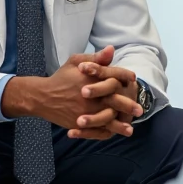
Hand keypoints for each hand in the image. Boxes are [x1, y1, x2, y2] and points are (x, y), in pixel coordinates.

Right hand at [1, 46, 137, 133]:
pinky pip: (94, 130)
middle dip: (127, 105)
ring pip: (106, 119)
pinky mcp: (78, 123)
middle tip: (139, 110)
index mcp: (90, 79)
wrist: (42, 96)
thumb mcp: (76, 62)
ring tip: (130, 129)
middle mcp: (89, 95)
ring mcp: (84, 111)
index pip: (112, 76)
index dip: (123, 75)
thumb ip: (95, 58)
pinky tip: (114, 134)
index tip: (133, 78)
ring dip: (119, 125)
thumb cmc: (62, 77)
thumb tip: (112, 49)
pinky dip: (105, 133)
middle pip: (113, 100)